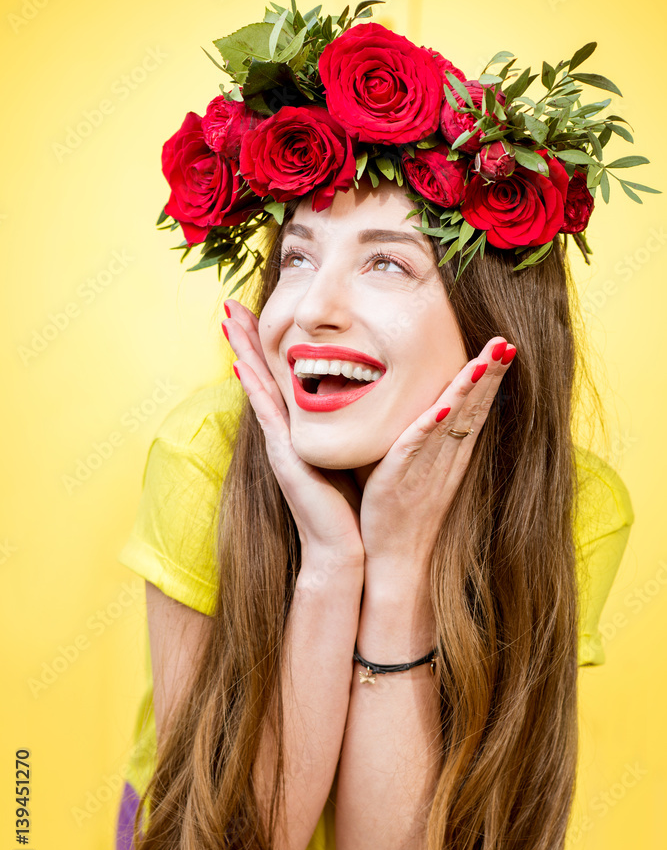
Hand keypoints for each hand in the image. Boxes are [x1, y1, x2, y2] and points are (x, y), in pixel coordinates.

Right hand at [222, 299, 364, 564]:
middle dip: (245, 338)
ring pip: (258, 388)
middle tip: (230, 303)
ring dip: (241, 352)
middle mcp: (284, 432)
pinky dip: (254, 390)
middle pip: (260, 374)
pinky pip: (267, 416)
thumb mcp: (347, 454)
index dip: (266, 345)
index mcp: (299, 429)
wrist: (343, 546)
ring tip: (228, 319)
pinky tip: (242, 366)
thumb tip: (361, 400)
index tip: (256, 311)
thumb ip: (346, 429)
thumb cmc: (349, 504)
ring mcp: (280, 443)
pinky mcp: (284, 458)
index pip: (279, 377)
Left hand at [358, 337, 515, 566]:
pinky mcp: (402, 477)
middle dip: (489, 373)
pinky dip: (429, 427)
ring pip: (453, 421)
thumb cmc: (401, 513)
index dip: (488, 378)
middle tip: (505, 341)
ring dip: (468, 389)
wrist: (399, 560)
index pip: (475, 408)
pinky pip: (417, 447)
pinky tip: (441, 407)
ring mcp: (429, 467)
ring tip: (485, 359)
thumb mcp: (416, 469)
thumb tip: (408, 406)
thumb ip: (417, 437)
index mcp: (452, 453)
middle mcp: (447, 456)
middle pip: (473, 408)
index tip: (502, 347)